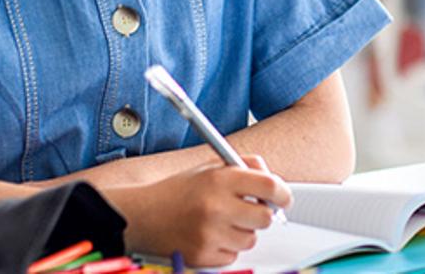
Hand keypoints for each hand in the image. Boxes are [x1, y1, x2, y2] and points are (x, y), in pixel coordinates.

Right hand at [115, 155, 291, 266]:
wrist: (141, 216)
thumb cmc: (180, 191)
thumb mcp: (210, 169)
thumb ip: (245, 169)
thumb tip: (277, 187)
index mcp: (219, 179)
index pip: (270, 186)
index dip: (282, 194)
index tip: (282, 198)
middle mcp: (215, 206)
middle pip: (265, 218)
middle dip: (261, 215)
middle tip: (248, 211)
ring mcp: (209, 234)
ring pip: (250, 240)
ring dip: (241, 233)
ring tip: (219, 223)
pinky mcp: (203, 256)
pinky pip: (233, 256)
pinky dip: (226, 249)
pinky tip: (208, 236)